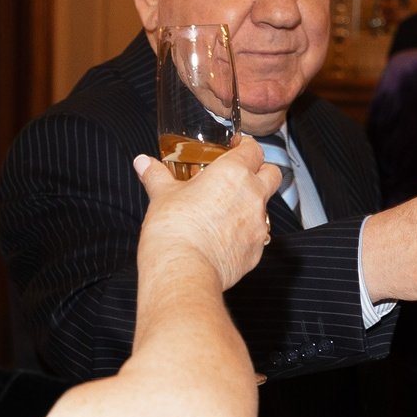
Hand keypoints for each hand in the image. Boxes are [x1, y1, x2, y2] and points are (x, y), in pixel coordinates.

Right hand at [133, 139, 277, 289]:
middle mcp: (253, 196)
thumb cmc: (173, 228)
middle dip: (263, 171)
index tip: (238, 148)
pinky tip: (225, 238)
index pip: (254, 150)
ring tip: (229, 209)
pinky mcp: (257, 250)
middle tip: (243, 175)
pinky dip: (246, 233)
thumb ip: (156, 175)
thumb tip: (143, 162)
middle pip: (273, 174)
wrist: (183, 269)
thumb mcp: (162, 195)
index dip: (248, 147)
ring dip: (253, 204)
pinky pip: (257, 236)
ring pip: (266, 207)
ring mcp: (258, 225)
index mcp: (233, 173)